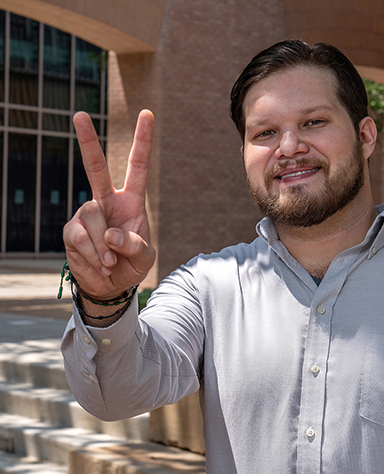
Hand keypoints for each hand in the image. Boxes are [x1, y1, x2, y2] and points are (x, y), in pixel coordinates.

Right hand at [63, 110, 155, 299]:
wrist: (110, 286)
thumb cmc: (131, 265)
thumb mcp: (145, 258)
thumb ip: (136, 245)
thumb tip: (111, 233)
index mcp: (132, 201)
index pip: (138, 167)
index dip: (143, 141)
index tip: (147, 114)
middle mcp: (107, 201)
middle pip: (96, 168)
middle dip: (87, 141)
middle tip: (79, 114)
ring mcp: (87, 214)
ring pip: (92, 216)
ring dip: (105, 246)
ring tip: (111, 262)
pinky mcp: (72, 230)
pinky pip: (81, 237)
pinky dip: (94, 255)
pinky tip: (100, 264)